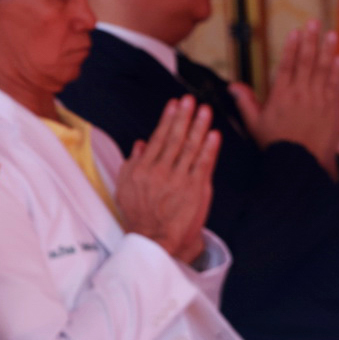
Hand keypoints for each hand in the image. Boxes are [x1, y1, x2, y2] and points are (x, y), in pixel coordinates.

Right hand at [115, 96, 219, 264]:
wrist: (154, 240)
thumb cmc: (139, 215)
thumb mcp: (125, 188)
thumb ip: (132, 164)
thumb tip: (139, 144)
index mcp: (142, 168)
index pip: (157, 138)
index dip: (168, 119)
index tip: (174, 104)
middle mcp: (160, 171)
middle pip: (175, 138)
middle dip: (184, 116)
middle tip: (191, 100)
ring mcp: (178, 179)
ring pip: (190, 147)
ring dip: (199, 126)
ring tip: (205, 111)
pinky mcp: (194, 189)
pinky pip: (203, 164)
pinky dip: (209, 148)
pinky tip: (214, 135)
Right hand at [229, 22, 338, 174]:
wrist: (302, 163)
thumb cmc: (275, 144)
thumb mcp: (254, 124)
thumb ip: (245, 102)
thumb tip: (232, 85)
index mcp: (281, 96)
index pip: (287, 66)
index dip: (292, 47)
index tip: (296, 31)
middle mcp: (301, 95)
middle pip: (308, 62)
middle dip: (311, 40)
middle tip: (314, 23)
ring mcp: (319, 100)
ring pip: (324, 70)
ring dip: (328, 50)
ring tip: (331, 34)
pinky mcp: (333, 108)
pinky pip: (336, 85)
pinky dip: (338, 71)